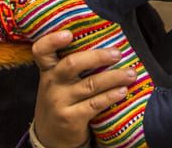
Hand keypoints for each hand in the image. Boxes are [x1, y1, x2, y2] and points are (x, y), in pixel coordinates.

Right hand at [31, 30, 133, 147]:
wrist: (52, 138)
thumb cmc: (62, 100)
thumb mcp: (57, 81)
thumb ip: (70, 64)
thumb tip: (106, 42)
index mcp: (48, 70)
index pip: (41, 50)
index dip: (52, 40)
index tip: (69, 33)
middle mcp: (51, 84)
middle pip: (72, 64)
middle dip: (98, 57)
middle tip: (118, 53)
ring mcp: (60, 102)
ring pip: (90, 84)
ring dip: (114, 77)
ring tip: (131, 74)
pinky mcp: (70, 118)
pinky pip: (94, 104)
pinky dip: (111, 96)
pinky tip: (123, 91)